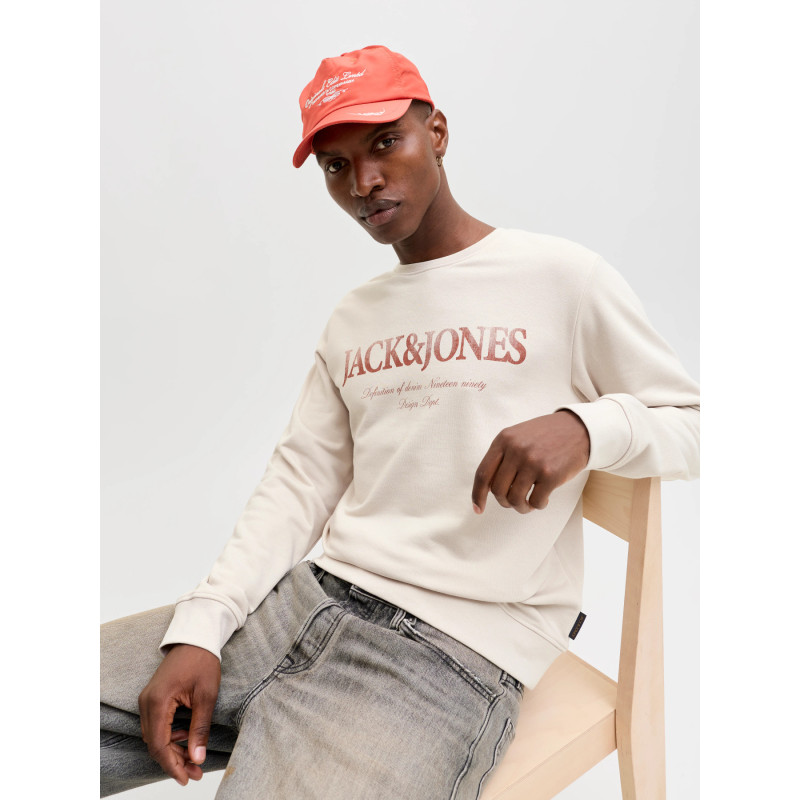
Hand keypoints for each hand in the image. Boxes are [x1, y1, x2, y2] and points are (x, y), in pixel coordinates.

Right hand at [138, 643, 220, 785]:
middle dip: (175, 760)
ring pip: (155, 736)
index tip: (186, 778)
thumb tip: (197, 758)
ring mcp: (148, 699)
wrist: (196, 637)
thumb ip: (200, 728)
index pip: (159, 745)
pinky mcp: (153, 698)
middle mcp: (147, 702)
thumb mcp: (206, 696)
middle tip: (195, 772)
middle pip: (155, 744)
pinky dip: (170, 736)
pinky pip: (157, 725)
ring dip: (173, 749)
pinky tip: (187, 737)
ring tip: (194, 758)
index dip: (172, 765)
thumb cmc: (203, 661)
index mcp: (158, 702)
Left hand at [472, 410, 589, 513]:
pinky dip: (537, 506)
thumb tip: (487, 488)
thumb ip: (502, 456)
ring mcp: (533, 462)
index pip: (483, 473)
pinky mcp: (550, 475)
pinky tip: (543, 499)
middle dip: (504, 502)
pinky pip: (535, 502)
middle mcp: (516, 450)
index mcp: (503, 440)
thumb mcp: (518, 436)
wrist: (578, 429)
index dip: (477, 495)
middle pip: (498, 490)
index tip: (478, 508)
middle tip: (514, 501)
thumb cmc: (545, 436)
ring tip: (528, 503)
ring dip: (520, 507)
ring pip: (515, 499)